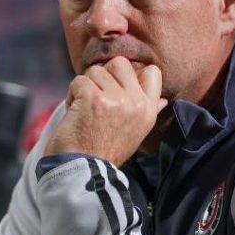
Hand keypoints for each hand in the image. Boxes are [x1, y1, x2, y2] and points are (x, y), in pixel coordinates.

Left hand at [44, 56, 167, 164]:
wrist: (83, 170)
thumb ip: (148, 110)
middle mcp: (135, 102)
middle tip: (97, 97)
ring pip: (96, 71)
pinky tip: (75, 112)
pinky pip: (79, 81)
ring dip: (85, 87)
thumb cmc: (106, 151)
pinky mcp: (92, 99)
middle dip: (104, 76)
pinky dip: (72, 94)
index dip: (131, 74)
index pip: (153, 72)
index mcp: (148, 110)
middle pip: (120, 63)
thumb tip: (162, 100)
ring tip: (85, 109)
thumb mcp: (136, 132)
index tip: (117, 90)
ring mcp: (114, 99)